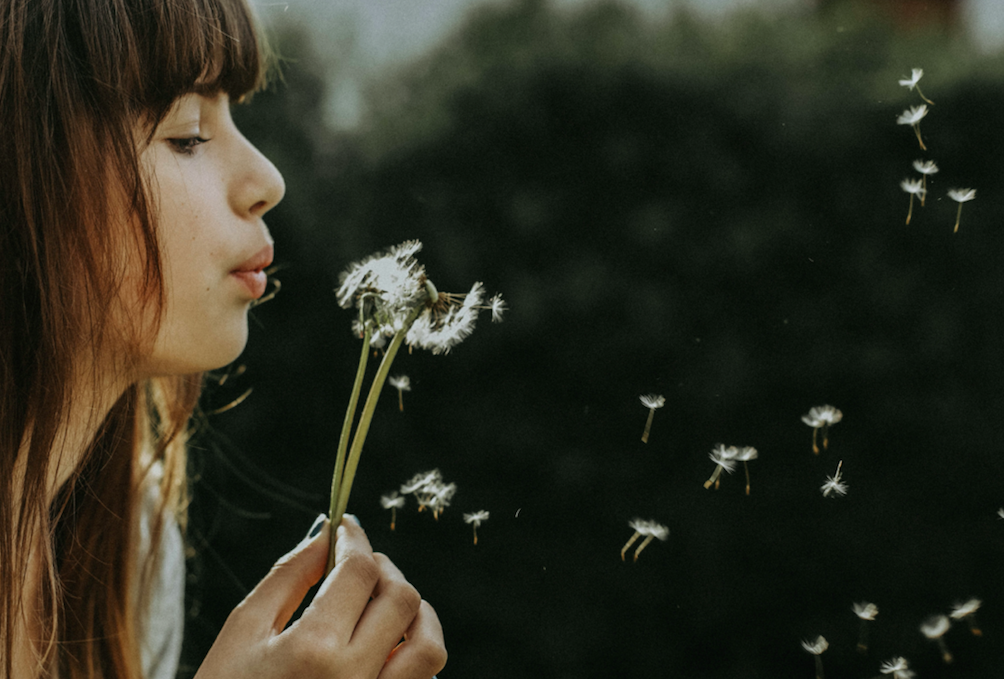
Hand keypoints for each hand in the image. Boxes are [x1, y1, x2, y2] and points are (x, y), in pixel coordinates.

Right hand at [195, 515, 446, 678]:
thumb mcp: (243, 631)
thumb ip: (289, 575)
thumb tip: (327, 533)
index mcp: (314, 650)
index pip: (360, 572)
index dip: (355, 540)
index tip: (346, 529)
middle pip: (402, 600)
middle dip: (384, 570)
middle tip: (359, 565)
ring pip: (429, 647)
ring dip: (415, 615)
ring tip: (383, 605)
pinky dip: (413, 656)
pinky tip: (382, 646)